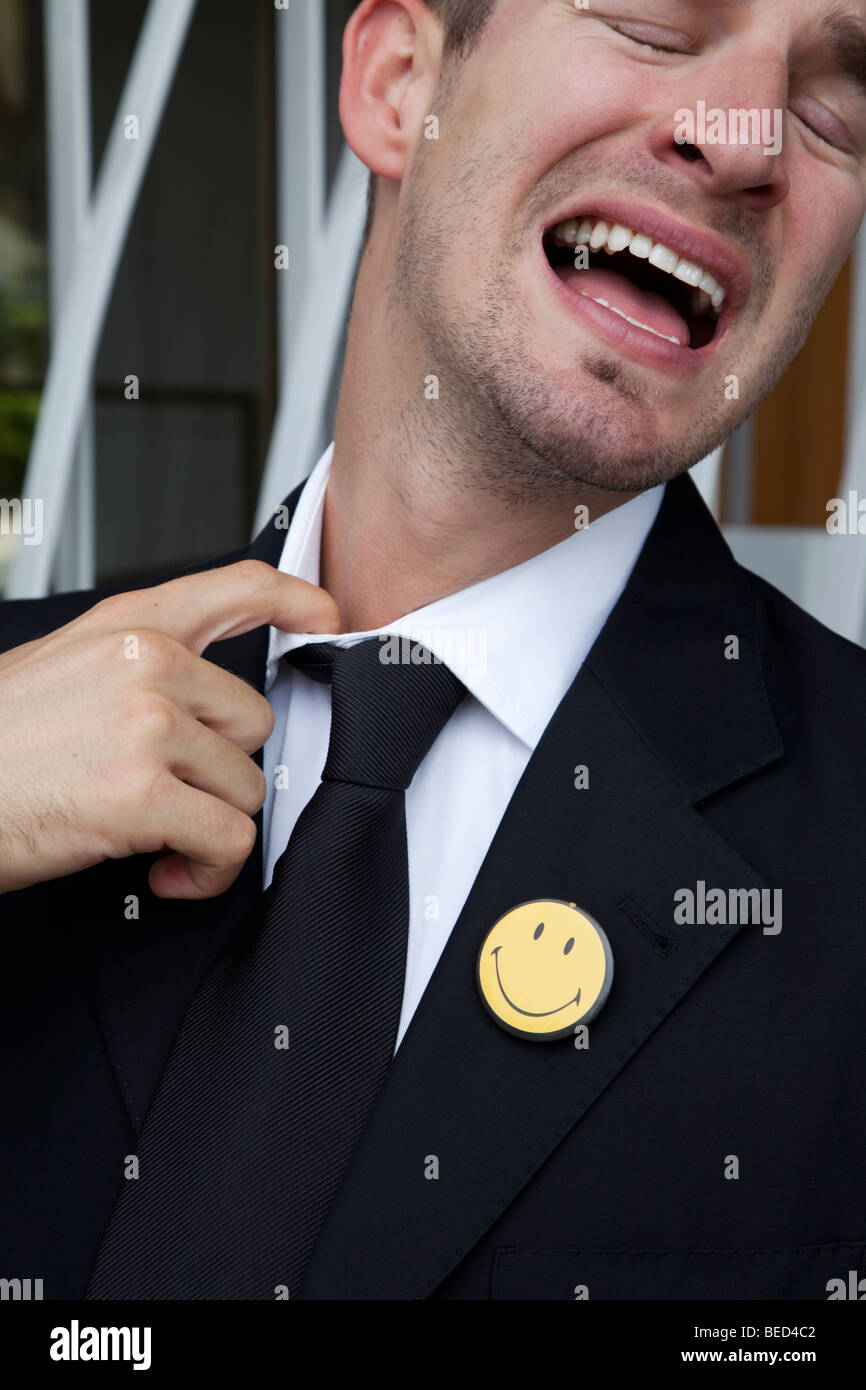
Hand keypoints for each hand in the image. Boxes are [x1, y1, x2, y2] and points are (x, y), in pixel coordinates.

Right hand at [0, 561, 339, 899]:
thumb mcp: (62, 669)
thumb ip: (137, 666)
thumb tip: (200, 697)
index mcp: (127, 626)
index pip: (235, 588)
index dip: (294, 599)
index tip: (326, 617)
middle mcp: (145, 662)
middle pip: (252, 721)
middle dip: (218, 772)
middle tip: (167, 797)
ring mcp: (146, 724)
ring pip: (245, 787)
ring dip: (208, 826)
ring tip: (155, 838)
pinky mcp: (141, 793)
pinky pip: (229, 840)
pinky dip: (208, 872)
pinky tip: (166, 872)